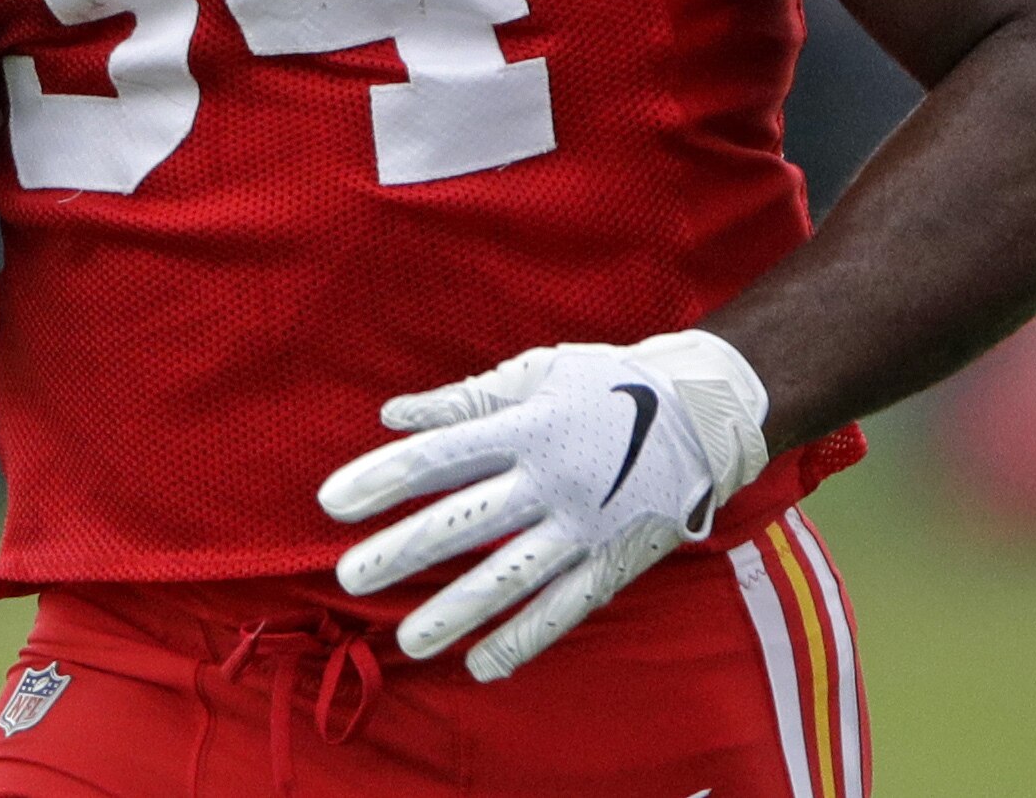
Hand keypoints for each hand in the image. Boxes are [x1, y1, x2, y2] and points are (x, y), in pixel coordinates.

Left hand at [317, 330, 770, 680]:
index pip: (438, 456)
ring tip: (407, 640)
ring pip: (508, 577)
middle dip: (401, 552)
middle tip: (349, 578)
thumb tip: (392, 415)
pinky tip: (481, 664)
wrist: (704, 412)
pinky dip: (523, 638)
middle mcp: (548, 480)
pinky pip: (562, 608)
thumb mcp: (537, 371)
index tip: (332, 502)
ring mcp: (581, 525)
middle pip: (462, 521)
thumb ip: (463, 398)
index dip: (381, 478)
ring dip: (454, 611)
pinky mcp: (611, 560)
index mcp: (524, 427)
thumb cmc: (607, 383)